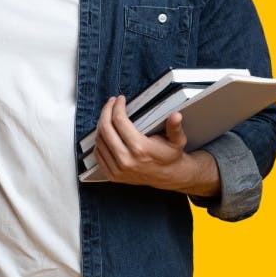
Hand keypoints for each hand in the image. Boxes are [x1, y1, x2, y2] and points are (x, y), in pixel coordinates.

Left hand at [93, 96, 219, 196]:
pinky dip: (99, 140)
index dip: (118, 106)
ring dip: (101, 124)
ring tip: (108, 115)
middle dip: (106, 111)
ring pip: (99, 141)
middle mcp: (126, 160)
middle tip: (111, 103)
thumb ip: (175, 127)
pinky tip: (105, 132)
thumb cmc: (170, 156)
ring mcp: (118, 169)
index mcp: (140, 149)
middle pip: (105, 128)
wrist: (168, 176)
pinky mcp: (113, 175)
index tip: (120, 99)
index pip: (120, 121)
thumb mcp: (177, 141)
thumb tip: (176, 116)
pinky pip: (98, 154)